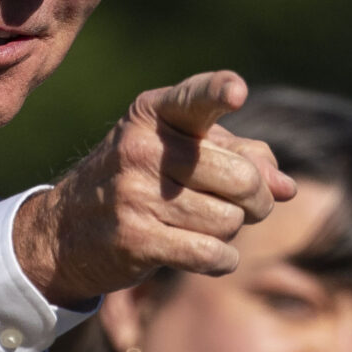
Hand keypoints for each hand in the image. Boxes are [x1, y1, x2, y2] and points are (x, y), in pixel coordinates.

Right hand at [13, 71, 294, 304]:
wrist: (66, 230)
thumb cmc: (143, 181)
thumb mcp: (183, 152)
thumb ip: (241, 157)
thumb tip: (286, 188)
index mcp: (155, 113)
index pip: (195, 99)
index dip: (219, 92)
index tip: (236, 91)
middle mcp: (142, 148)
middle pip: (241, 178)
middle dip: (256, 200)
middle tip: (243, 205)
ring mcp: (134, 194)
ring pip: (230, 220)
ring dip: (230, 231)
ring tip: (203, 225)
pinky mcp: (134, 239)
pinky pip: (211, 253)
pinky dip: (222, 259)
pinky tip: (207, 254)